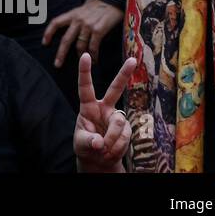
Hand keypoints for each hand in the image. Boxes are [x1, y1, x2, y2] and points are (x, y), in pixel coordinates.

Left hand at [42, 0, 123, 67]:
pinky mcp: (98, 30)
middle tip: (57, 64)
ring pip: (79, 45)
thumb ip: (77, 15)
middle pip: (65, 39)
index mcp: (73, 14)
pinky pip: (93, 47)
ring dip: (81, 56)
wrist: (113, 0)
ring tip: (83, 61)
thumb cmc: (99, 4)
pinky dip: (93, 55)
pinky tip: (94, 60)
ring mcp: (88, 26)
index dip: (48, 33)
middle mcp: (78, 20)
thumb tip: (72, 20)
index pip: (56, 23)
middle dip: (61, 53)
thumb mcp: (83, 7)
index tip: (44, 43)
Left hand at [74, 54, 134, 171]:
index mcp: (88, 106)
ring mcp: (117, 117)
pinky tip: (111, 151)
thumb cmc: (86, 146)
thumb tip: (100, 142)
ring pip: (119, 123)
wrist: (99, 159)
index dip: (85, 72)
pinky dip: (117, 147)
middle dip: (124, 74)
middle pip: (116, 88)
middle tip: (133, 59)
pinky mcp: (127, 129)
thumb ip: (89, 141)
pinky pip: (124, 137)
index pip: (85, 87)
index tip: (85, 55)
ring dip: (111, 139)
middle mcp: (105, 108)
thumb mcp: (81, 144)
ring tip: (103, 150)